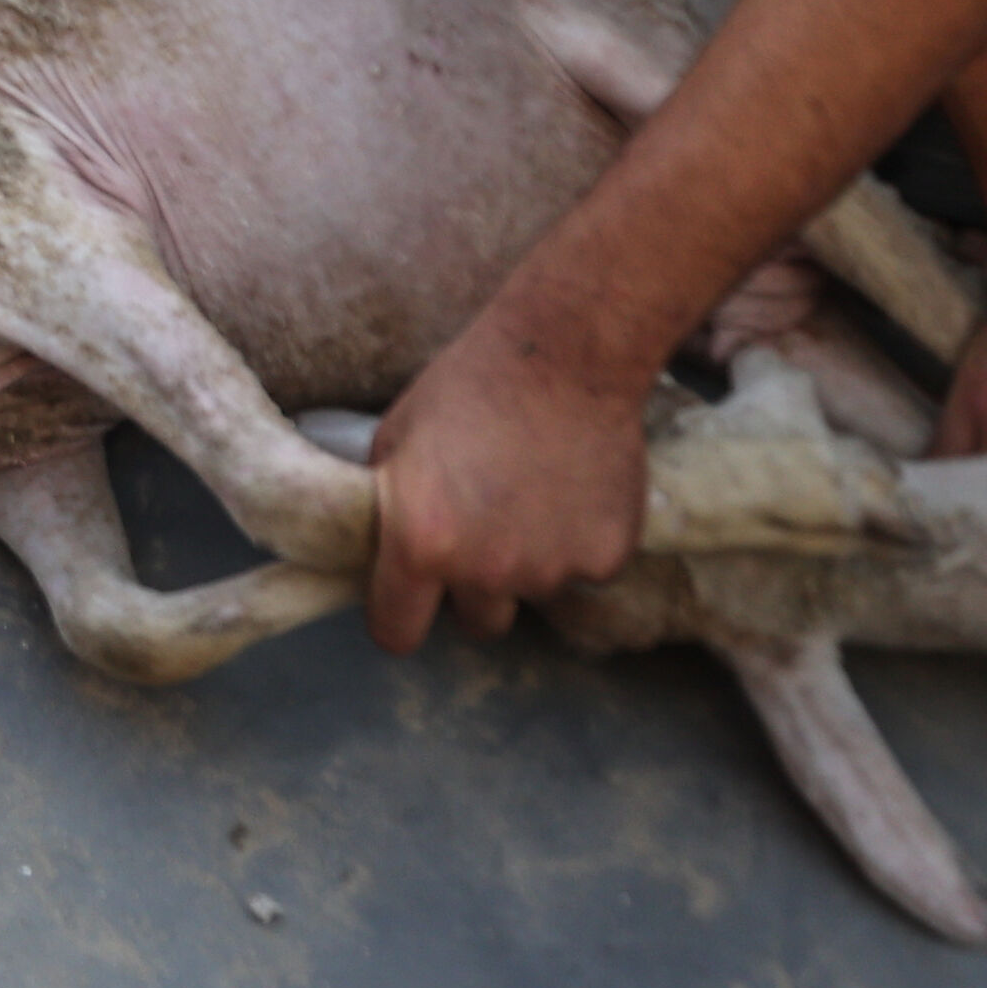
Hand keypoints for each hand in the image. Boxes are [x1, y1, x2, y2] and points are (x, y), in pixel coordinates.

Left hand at [358, 311, 651, 651]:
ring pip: (531, 593)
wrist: (565, 354)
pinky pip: (583, 571)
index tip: (409, 600)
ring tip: (531, 495)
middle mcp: (485, 571)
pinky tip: (573, 490)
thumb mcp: (395, 439)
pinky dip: (579, 543)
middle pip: (475, 623)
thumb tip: (380, 550)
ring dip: (528, 563)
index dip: (398, 618)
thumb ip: (388, 508)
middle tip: (482, 531)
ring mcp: (551, 570)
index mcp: (421, 544)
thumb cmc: (469, 386)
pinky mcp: (606, 559)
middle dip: (472, 590)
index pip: (396, 633)